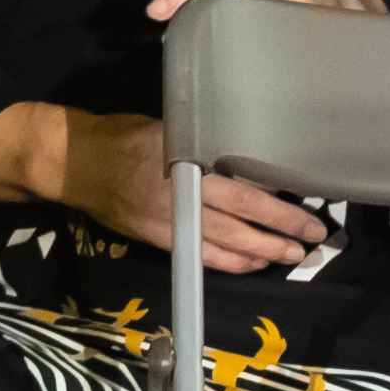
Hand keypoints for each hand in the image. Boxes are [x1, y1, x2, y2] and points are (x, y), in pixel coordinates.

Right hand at [43, 106, 336, 272]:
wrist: (74, 163)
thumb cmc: (121, 136)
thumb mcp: (167, 128)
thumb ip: (202, 144)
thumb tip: (246, 156)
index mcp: (185, 160)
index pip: (241, 183)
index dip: (275, 197)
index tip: (305, 198)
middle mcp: (182, 194)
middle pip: (245, 215)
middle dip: (284, 227)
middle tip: (315, 234)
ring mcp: (170, 222)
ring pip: (229, 242)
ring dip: (266, 250)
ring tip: (295, 254)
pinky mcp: (160, 239)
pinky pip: (204, 257)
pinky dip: (233, 262)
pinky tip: (255, 263)